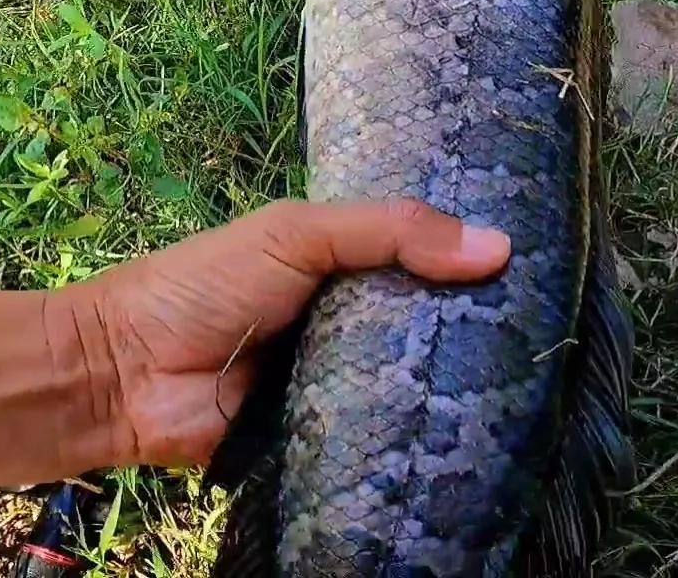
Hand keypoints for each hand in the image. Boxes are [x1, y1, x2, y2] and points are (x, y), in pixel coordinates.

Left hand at [57, 199, 510, 467]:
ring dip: (455, 389)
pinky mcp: (331, 445)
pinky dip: (416, 440)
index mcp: (344, 268)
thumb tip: (498, 247)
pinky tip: (478, 439)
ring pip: (416, 388)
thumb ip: (389, 232)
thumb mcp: (297, 234)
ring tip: (535, 387)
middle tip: (552, 335)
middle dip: (480, 333)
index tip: (551, 268)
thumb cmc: (203, 286)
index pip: (426, 263)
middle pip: (432, 329)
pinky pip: (385, 441)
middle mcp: (351, 326)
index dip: (477, 264)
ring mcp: (342, 388)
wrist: (125, 374)